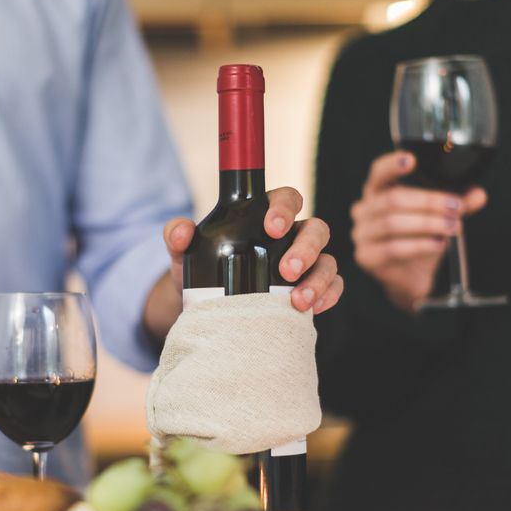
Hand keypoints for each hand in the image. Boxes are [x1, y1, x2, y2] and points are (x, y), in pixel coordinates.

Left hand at [162, 187, 343, 313]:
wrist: (208, 310)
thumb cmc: (202, 273)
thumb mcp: (185, 253)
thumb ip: (177, 236)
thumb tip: (181, 231)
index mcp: (266, 217)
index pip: (287, 199)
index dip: (285, 209)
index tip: (271, 228)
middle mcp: (292, 237)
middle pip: (315, 230)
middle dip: (305, 249)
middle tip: (285, 271)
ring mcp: (306, 264)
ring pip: (328, 260)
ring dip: (318, 279)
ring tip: (297, 301)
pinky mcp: (313, 289)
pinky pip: (333, 287)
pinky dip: (328, 296)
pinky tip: (312, 309)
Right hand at [351, 151, 485, 310]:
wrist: (410, 278)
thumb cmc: (419, 240)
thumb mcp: (440, 217)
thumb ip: (457, 203)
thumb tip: (478, 194)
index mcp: (377, 192)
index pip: (379, 172)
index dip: (392, 165)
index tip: (411, 160)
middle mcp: (364, 210)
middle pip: (393, 199)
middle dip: (429, 202)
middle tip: (456, 207)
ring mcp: (362, 234)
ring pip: (393, 223)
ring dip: (427, 223)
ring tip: (452, 226)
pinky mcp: (366, 257)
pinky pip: (393, 248)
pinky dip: (420, 244)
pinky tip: (439, 243)